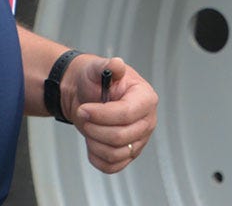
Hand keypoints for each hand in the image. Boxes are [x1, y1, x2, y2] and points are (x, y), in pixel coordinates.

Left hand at [66, 55, 157, 173]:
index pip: (127, 114)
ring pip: (115, 154)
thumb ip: (108, 66)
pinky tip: (93, 141)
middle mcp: (147, 121)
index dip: (102, 115)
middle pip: (121, 137)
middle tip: (84, 116)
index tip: (84, 109)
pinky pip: (112, 166)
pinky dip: (97, 157)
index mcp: (145, 98)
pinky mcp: (129, 155)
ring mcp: (140, 140)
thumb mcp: (98, 69)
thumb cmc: (95, 83)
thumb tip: (116, 65)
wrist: (87, 98)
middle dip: (95, 128)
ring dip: (94, 142)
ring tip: (89, 127)